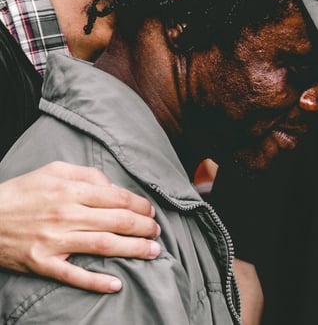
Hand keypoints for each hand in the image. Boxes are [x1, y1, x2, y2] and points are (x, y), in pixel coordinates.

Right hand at [0, 162, 160, 292]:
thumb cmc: (21, 193)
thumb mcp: (52, 171)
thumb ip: (86, 175)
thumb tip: (113, 186)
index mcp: (71, 191)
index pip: (117, 198)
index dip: (140, 205)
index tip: (151, 211)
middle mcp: (66, 215)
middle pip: (117, 221)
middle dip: (144, 227)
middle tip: (157, 231)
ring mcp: (55, 241)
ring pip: (104, 245)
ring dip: (133, 249)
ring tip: (152, 251)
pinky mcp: (42, 263)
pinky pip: (73, 275)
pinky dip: (96, 281)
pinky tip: (116, 284)